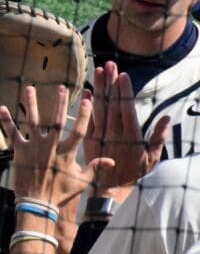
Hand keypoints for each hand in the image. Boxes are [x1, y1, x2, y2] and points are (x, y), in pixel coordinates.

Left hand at [0, 85, 113, 207]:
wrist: (37, 203)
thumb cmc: (61, 193)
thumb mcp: (81, 181)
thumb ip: (95, 168)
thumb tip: (111, 160)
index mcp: (67, 153)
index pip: (79, 130)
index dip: (84, 115)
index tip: (87, 99)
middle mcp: (51, 147)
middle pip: (57, 121)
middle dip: (59, 102)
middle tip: (61, 87)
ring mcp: (34, 147)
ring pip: (33, 121)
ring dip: (31, 104)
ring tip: (30, 88)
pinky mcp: (19, 151)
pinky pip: (12, 133)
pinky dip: (6, 120)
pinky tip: (1, 107)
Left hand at [86, 62, 168, 192]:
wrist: (109, 189)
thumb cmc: (134, 173)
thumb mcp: (152, 159)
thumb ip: (158, 138)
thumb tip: (166, 119)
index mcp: (130, 137)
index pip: (126, 108)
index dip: (124, 91)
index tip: (123, 75)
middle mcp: (113, 133)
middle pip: (111, 103)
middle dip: (111, 82)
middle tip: (109, 64)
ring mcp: (99, 135)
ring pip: (98, 108)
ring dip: (99, 88)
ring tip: (98, 70)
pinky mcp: (88, 139)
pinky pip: (87, 119)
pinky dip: (86, 104)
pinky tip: (87, 91)